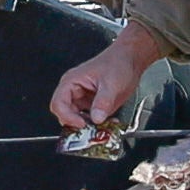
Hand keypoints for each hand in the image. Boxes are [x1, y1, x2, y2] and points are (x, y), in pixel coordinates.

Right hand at [49, 25, 169, 135]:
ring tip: (100, 128)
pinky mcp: (93, 105)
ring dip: (88, 127)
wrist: (130, 59)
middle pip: (65, 115)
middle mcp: (74, 91)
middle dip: (77, 125)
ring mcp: (83, 99)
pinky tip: (107, 123)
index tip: (82, 124)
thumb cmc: (118, 62)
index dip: (68, 117)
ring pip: (77, 120)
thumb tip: (96, 118)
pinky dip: (97, 125)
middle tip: (90, 130)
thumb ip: (103, 102)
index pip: (58, 104)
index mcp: (72, 81)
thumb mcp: (111, 83)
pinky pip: (89, 120)